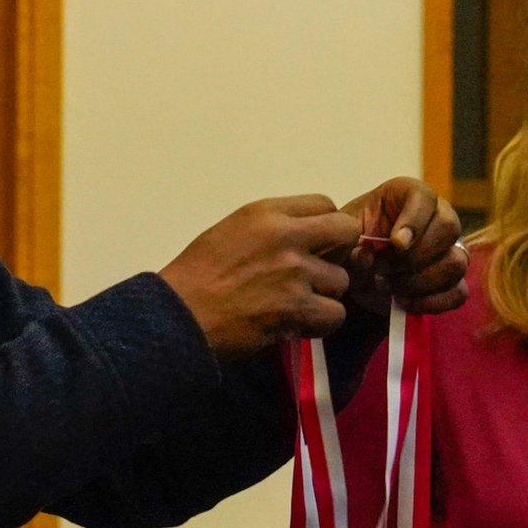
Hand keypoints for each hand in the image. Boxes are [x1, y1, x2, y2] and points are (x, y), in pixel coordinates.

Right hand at [159, 196, 361, 358]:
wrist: (180, 315)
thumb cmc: (197, 275)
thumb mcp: (232, 230)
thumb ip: (272, 228)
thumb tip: (306, 238)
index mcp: (267, 212)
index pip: (324, 204)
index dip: (325, 225)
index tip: (315, 243)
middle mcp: (287, 236)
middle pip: (347, 232)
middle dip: (341, 251)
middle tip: (320, 270)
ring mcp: (296, 273)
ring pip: (342, 280)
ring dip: (325, 294)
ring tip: (298, 303)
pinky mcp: (298, 308)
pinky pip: (335, 314)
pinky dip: (320, 323)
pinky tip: (299, 323)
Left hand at [341, 177, 468, 314]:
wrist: (355, 272)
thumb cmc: (352, 243)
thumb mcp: (344, 236)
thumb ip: (351, 242)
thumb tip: (368, 258)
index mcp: (409, 195)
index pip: (425, 197)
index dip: (414, 221)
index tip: (396, 243)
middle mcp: (438, 215)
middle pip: (448, 228)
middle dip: (413, 256)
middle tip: (383, 268)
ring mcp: (449, 249)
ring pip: (456, 262)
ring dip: (420, 280)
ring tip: (389, 285)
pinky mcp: (451, 281)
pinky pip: (459, 292)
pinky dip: (432, 301)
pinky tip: (404, 302)